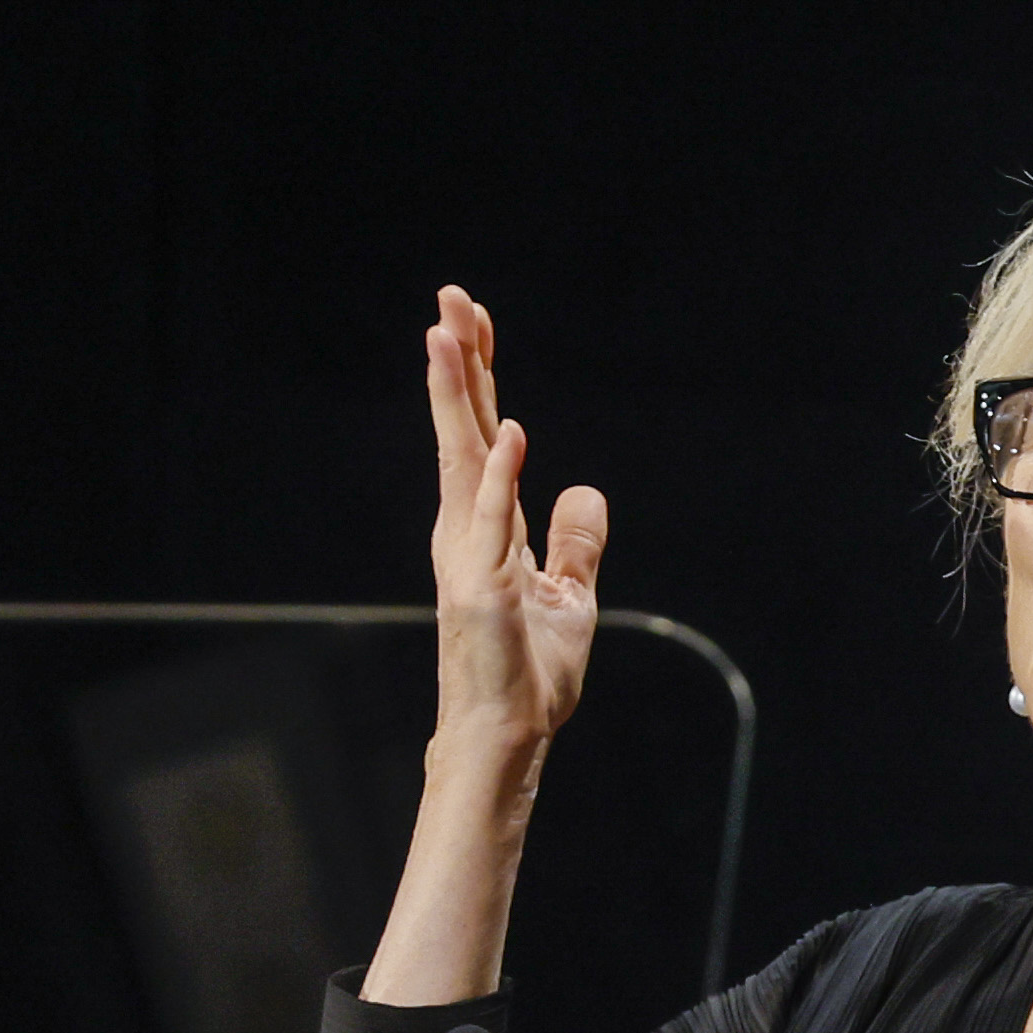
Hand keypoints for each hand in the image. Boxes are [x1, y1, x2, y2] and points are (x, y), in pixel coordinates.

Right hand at [359, 289, 610, 1006]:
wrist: (512, 734)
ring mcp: (470, 558)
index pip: (484, 434)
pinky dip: (503, 480)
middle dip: (460, 363)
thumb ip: (575, 542)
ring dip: (460, 398)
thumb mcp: (570, 596)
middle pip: (465, 429)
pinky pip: (494, 526)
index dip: (481, 377)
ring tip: (448, 335)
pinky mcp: (481, 591)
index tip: (472, 319)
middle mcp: (469, 531)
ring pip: (464, 460)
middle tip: (450, 297)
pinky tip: (511, 435)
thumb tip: (584, 490)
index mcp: (489, 526)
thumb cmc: (532, 674)